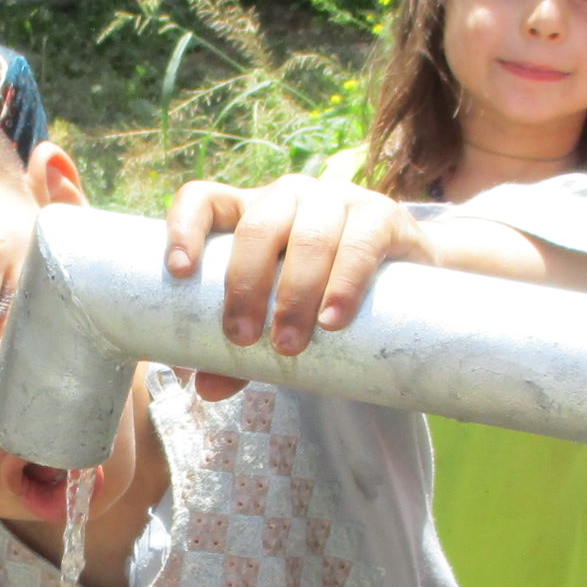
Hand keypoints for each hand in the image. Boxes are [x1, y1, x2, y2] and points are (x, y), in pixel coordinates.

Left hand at [163, 175, 421, 398]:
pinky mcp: (382, 215)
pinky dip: (344, 282)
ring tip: (289, 345)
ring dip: (295, 294)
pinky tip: (334, 319)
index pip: (204, 200)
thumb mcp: (276, 318)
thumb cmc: (321, 295)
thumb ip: (241, 353)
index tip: (179, 273)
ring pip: (308, 236)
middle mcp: (289, 197)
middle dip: (245, 286)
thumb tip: (208, 389)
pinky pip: (360, 243)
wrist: (407, 281)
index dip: (184, 228)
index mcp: (250, 212)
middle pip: (257, 227)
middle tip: (243, 339)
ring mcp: (337, 200)